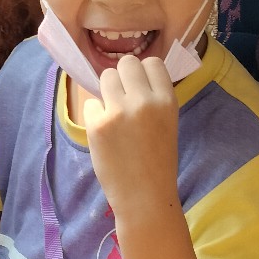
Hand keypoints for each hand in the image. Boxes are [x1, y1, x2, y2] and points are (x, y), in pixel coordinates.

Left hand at [83, 55, 178, 217]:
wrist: (144, 196)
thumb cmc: (158, 162)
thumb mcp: (168, 123)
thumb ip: (153, 98)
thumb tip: (130, 77)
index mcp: (167, 100)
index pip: (152, 62)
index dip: (143, 73)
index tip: (140, 88)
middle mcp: (144, 101)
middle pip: (126, 63)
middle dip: (122, 77)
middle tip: (122, 99)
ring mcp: (119, 111)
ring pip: (105, 77)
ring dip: (107, 91)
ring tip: (113, 114)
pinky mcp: (98, 124)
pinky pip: (91, 103)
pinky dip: (96, 115)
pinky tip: (105, 133)